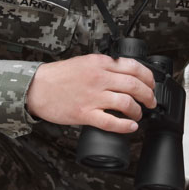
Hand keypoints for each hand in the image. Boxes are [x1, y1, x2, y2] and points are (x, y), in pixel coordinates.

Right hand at [26, 54, 156, 133]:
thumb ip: (105, 66)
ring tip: (138, 114)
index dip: (148, 78)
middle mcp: (99, 78)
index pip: (134, 67)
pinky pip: (111, 121)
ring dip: (138, 111)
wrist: (37, 87)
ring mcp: (92, 96)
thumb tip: (126, 74)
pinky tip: (130, 127)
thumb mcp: (85, 62)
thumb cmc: (59, 76)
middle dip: (148, 96)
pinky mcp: (84, 113)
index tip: (152, 84)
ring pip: (126, 103)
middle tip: (151, 102)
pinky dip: (125, 126)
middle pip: (135, 85)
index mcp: (100, 63)